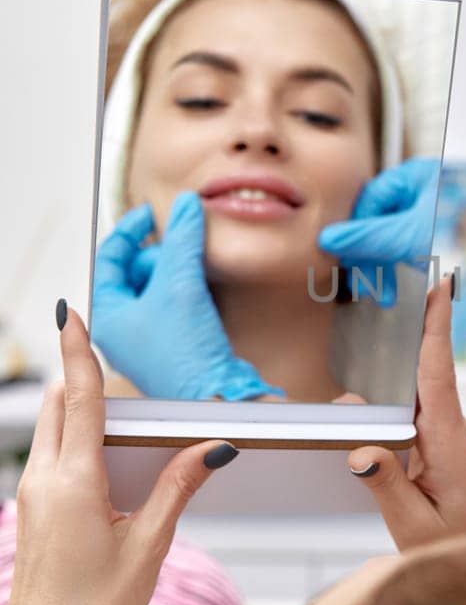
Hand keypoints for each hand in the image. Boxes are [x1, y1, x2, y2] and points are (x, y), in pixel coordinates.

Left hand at [0, 303, 240, 604]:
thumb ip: (178, 489)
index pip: (77, 399)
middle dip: (80, 372)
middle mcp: (45, 480)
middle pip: (60, 405)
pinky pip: (55, 456)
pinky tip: (109, 458)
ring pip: (54, 429)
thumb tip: (214, 448)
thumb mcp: (149, 548)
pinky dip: (78, 439)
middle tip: (101, 347)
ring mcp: (34, 495)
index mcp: (74, 482)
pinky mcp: (34, 511)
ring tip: (116, 407)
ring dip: (80, 408)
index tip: (70, 312)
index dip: (76, 352)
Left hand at [91, 192, 283, 400]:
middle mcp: (120, 333)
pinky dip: (184, 293)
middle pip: (132, 274)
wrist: (219, 399)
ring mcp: (145, 344)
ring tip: (193, 267)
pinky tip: (201, 292)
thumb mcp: (181, 284)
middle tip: (182, 245)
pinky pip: (171, 309)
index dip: (131, 230)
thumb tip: (186, 205)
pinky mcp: (171, 351)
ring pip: (154, 291)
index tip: (152, 213)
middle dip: (158, 254)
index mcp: (107, 318)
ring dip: (173, 273)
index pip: (110, 260)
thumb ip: (181, 239)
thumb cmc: (188, 355)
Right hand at [318, 156, 439, 307]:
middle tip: (369, 289)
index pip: (368, 204)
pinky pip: (413, 247)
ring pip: (396, 238)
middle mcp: (423, 188)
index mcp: (414, 176)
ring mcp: (434, 211)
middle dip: (373, 258)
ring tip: (389, 295)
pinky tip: (407, 287)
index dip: (354, 236)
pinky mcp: (444, 233)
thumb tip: (327, 240)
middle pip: (380, 222)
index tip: (348, 265)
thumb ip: (367, 239)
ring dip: (389, 267)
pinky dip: (406, 267)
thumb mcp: (409, 238)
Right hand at [346, 274, 465, 548]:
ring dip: (410, 349)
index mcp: (448, 443)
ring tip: (398, 306)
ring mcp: (449, 439)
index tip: (441, 284)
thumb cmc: (460, 551)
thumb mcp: (414, 526)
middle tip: (412, 272)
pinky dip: (403, 383)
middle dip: (420, 320)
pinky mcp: (442, 449)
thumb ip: (385, 485)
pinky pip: (418, 407)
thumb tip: (359, 449)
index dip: (437, 328)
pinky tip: (383, 379)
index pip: (437, 374)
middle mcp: (452, 432)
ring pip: (422, 387)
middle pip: (429, 367)